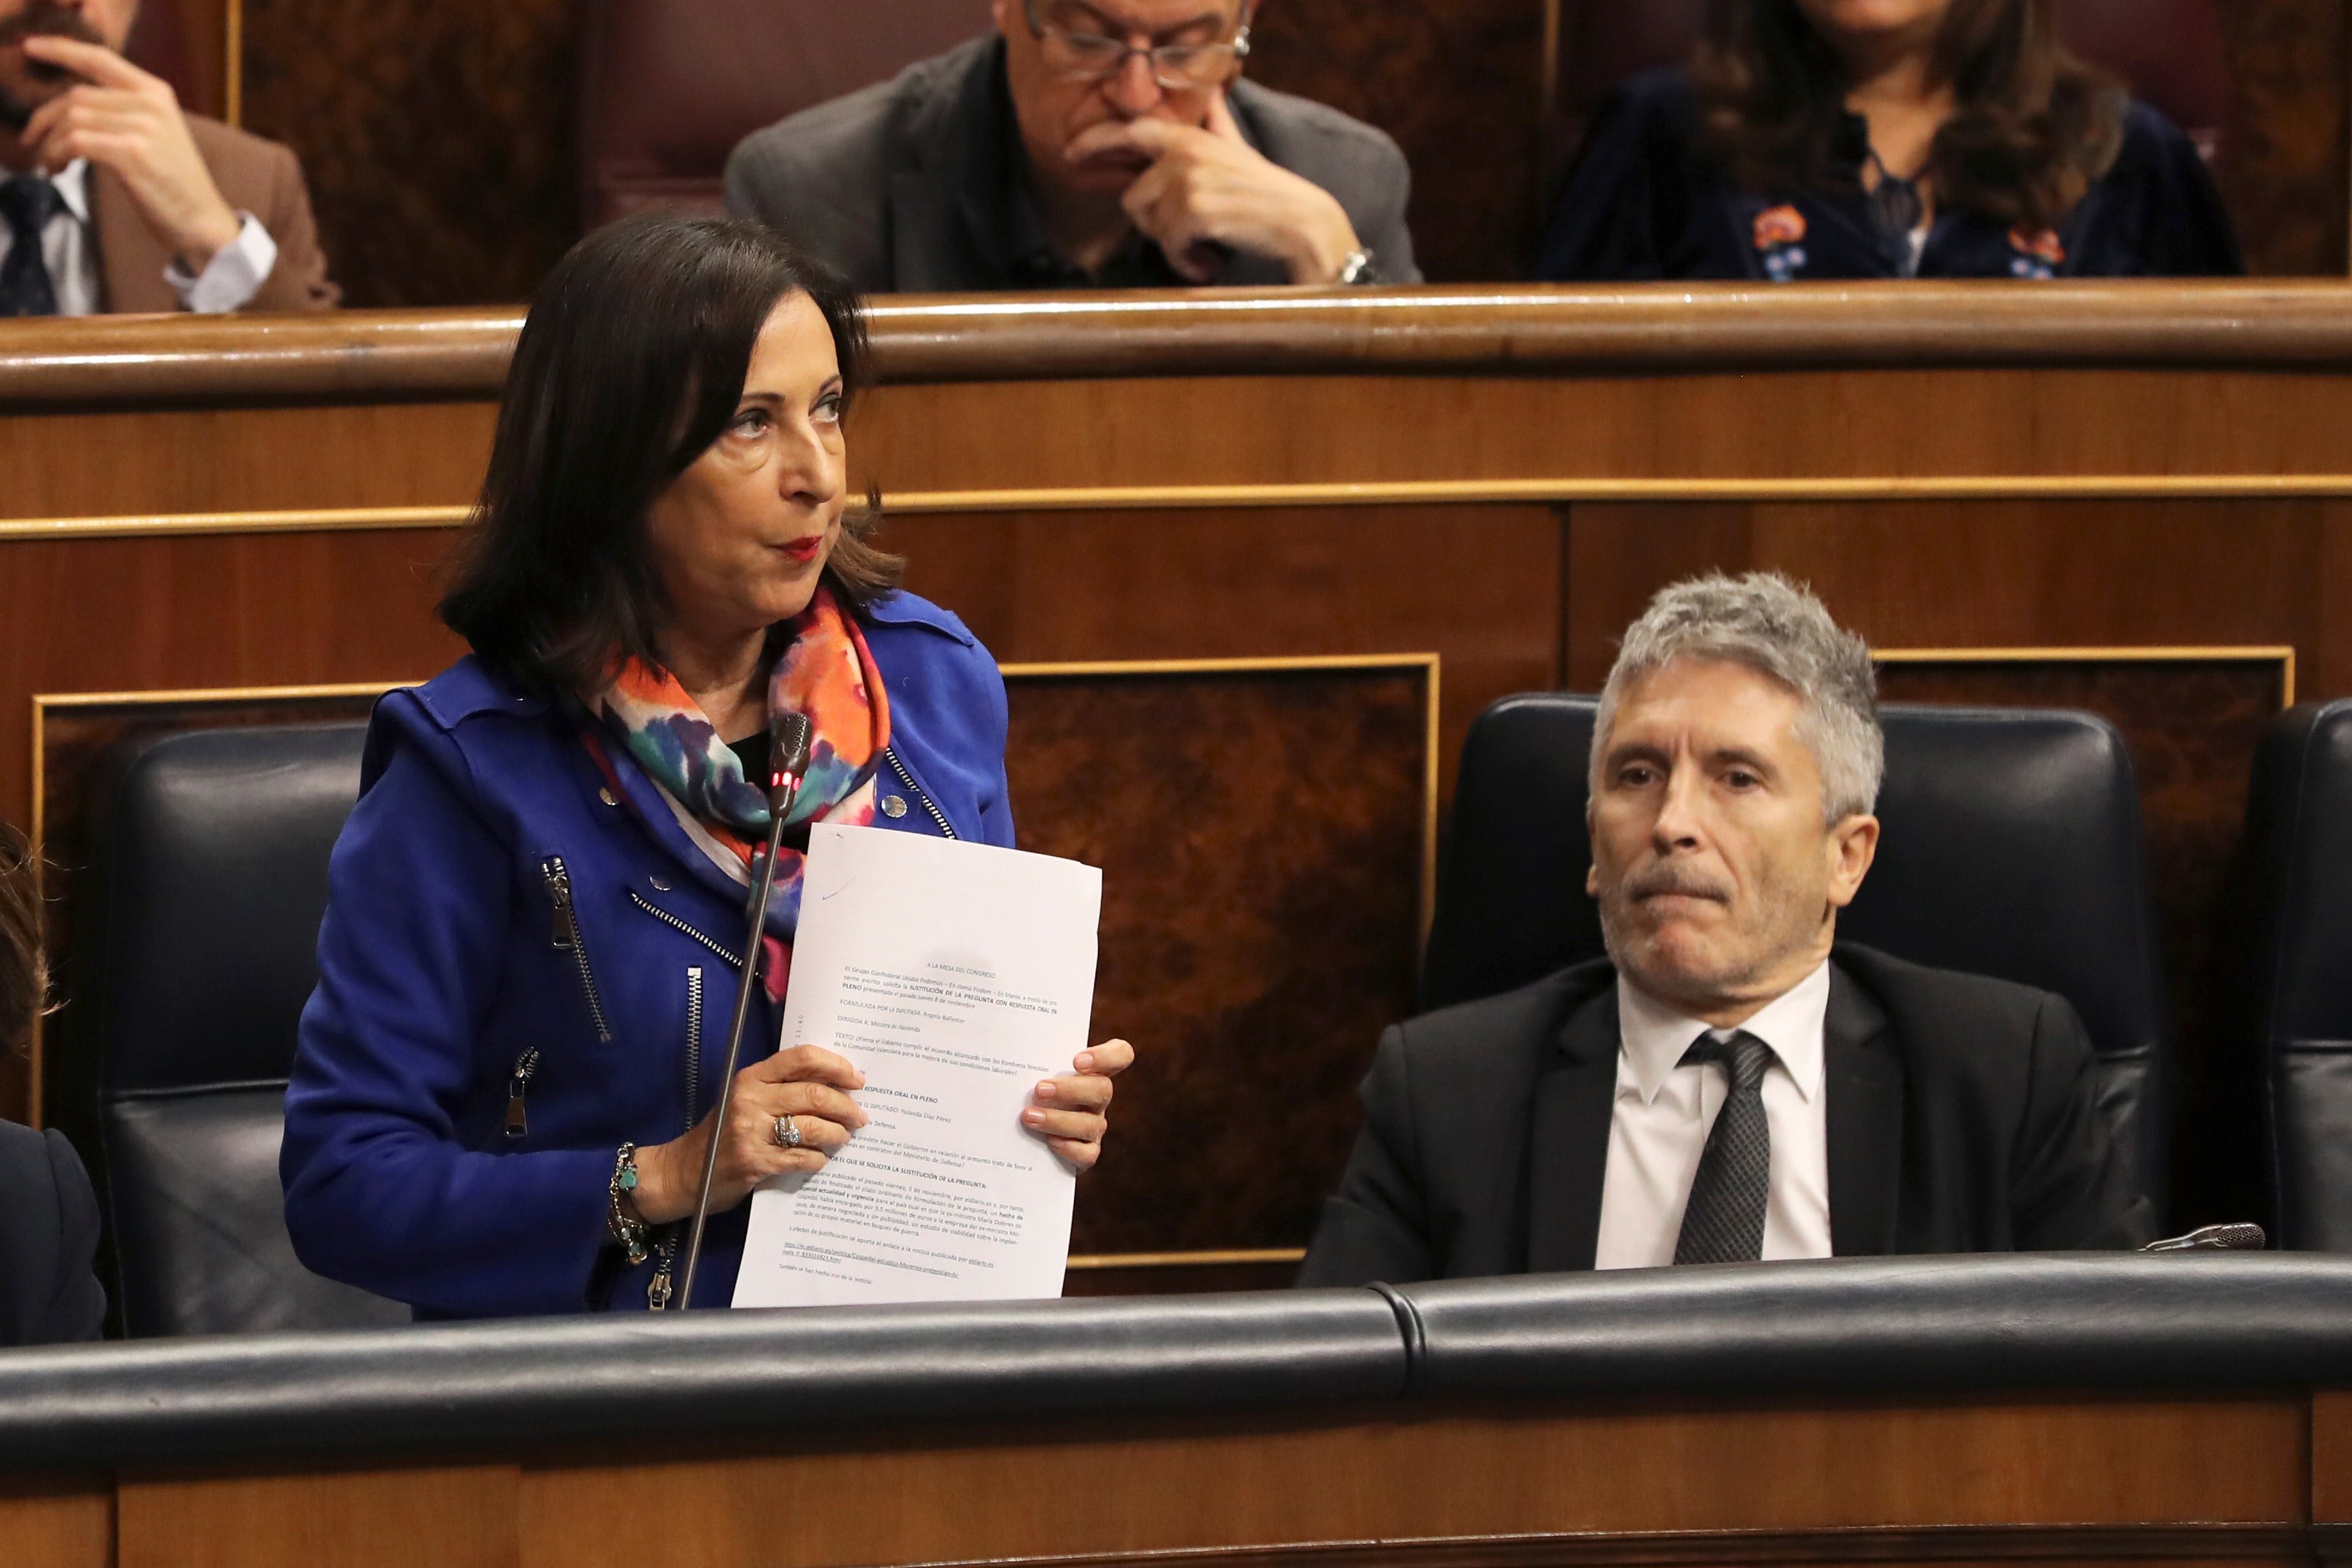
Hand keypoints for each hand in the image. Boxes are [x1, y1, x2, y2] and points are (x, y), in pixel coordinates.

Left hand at [19, 35, 242, 270]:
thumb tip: (69, 103)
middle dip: (45, 118)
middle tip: (34, 141)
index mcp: (156, 92)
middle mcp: (151, 103)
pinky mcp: (132, 153)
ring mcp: (143, 127)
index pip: (99, 58)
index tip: (30, 46)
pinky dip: (58, 155)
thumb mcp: (156, 132)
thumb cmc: (172, 182)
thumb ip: (123, 109)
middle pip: (77, 94)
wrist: (202, 220)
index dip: (60, 49)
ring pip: (72, 119)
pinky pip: (76, 142)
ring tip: (51, 163)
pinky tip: (59, 169)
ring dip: (50, 143)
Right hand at [629, 1045, 867, 1223]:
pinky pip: (800, 1157)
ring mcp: (750, 1130)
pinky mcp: (753, 1161)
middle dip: (845, 1106)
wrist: (684, 1172)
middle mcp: (750, 1098)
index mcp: (752, 1077)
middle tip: (859, 1117)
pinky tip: (819, 1159)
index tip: (856, 1079)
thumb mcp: (747, 1100)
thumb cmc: (723, 1134)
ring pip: (812, 1126)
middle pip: (814, 1093)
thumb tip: (837, 1087)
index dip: (836, 1065)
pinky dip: (817, 1159)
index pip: (801, 1058)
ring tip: (843, 1138)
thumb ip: (782, 1089)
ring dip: (836, 1134)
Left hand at [1023, 1038, 1134, 1171]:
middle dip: (1070, 1090)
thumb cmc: (1030, 1090)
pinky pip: (1088, 1153)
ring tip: (1029, 1116)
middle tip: (1039, 1089)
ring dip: (1058, 1120)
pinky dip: (1068, 1148)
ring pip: (1091, 1123)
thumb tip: (999, 1047)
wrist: (1027, 1135)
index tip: (1076, 1061)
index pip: (1120, 1055)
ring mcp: (1095, 1125)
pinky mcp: (1087, 1151)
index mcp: (1092, 1071)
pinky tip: (1049, 1142)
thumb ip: (1030, 1059)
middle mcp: (1098, 1097)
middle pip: (1103, 1089)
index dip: (1107, 1056)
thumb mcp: (1033, 1071)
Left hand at [1065, 93, 1359, 284]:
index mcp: (1190, 137)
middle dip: (1155, 222)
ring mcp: (1188, 182)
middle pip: (1133, 197)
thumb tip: (1211, 95)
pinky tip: (1209, 263)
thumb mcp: (1238, 148)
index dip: (1096, 141)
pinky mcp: (1194, 212)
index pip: (1131, 130)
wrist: (1302, 222)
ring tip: (1203, 248)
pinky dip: (1187, 262)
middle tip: (1187, 233)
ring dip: (1174, 245)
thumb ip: (1215, 124)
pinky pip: (1169, 246)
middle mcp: (1184, 154)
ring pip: (1149, 225)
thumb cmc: (1268, 192)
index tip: (1071, 155)